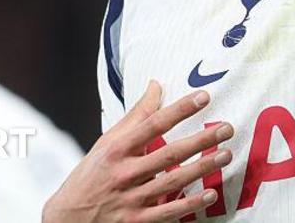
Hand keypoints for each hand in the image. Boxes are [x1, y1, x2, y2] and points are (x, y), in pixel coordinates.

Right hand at [43, 81, 232, 222]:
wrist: (67, 218)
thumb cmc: (92, 174)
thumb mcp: (108, 142)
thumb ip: (136, 115)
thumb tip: (156, 84)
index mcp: (116, 149)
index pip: (153, 124)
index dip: (180, 110)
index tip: (204, 97)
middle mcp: (124, 173)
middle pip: (168, 154)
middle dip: (201, 140)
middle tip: (227, 129)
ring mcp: (130, 199)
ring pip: (172, 182)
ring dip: (202, 168)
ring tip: (226, 155)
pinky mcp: (135, 221)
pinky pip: (167, 213)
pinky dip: (189, 204)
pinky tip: (210, 194)